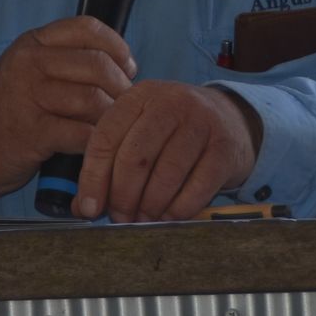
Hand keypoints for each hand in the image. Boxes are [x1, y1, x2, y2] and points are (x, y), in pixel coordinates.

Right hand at [0, 16, 135, 203]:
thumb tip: (119, 66)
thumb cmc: (2, 110)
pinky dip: (96, 141)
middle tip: (125, 104)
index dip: (116, 46)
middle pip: (96, 64)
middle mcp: (29, 64)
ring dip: (112, 117)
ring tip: (113, 127)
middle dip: (121, 87)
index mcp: (32, 43)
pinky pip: (80, 133)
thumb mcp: (25, 70)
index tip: (128, 67)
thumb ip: (62, 61)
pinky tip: (96, 146)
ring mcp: (28, 97)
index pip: (87, 28)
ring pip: (92, 99)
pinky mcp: (31, 133)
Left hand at [75, 82, 261, 222]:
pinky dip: (179, 210)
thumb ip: (110, 163)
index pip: (105, 137)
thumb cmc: (175, 131)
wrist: (232, 119)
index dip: (93, 178)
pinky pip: (197, 188)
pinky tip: (170, 216)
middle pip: (134, 157)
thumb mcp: (140, 132)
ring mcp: (201, 122)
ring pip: (166, 174)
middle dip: (123, 197)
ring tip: (144, 219)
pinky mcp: (224, 147)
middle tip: (121, 218)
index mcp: (140, 96)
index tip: (89, 208)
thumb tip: (83, 207)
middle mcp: (170, 102)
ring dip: (150, 207)